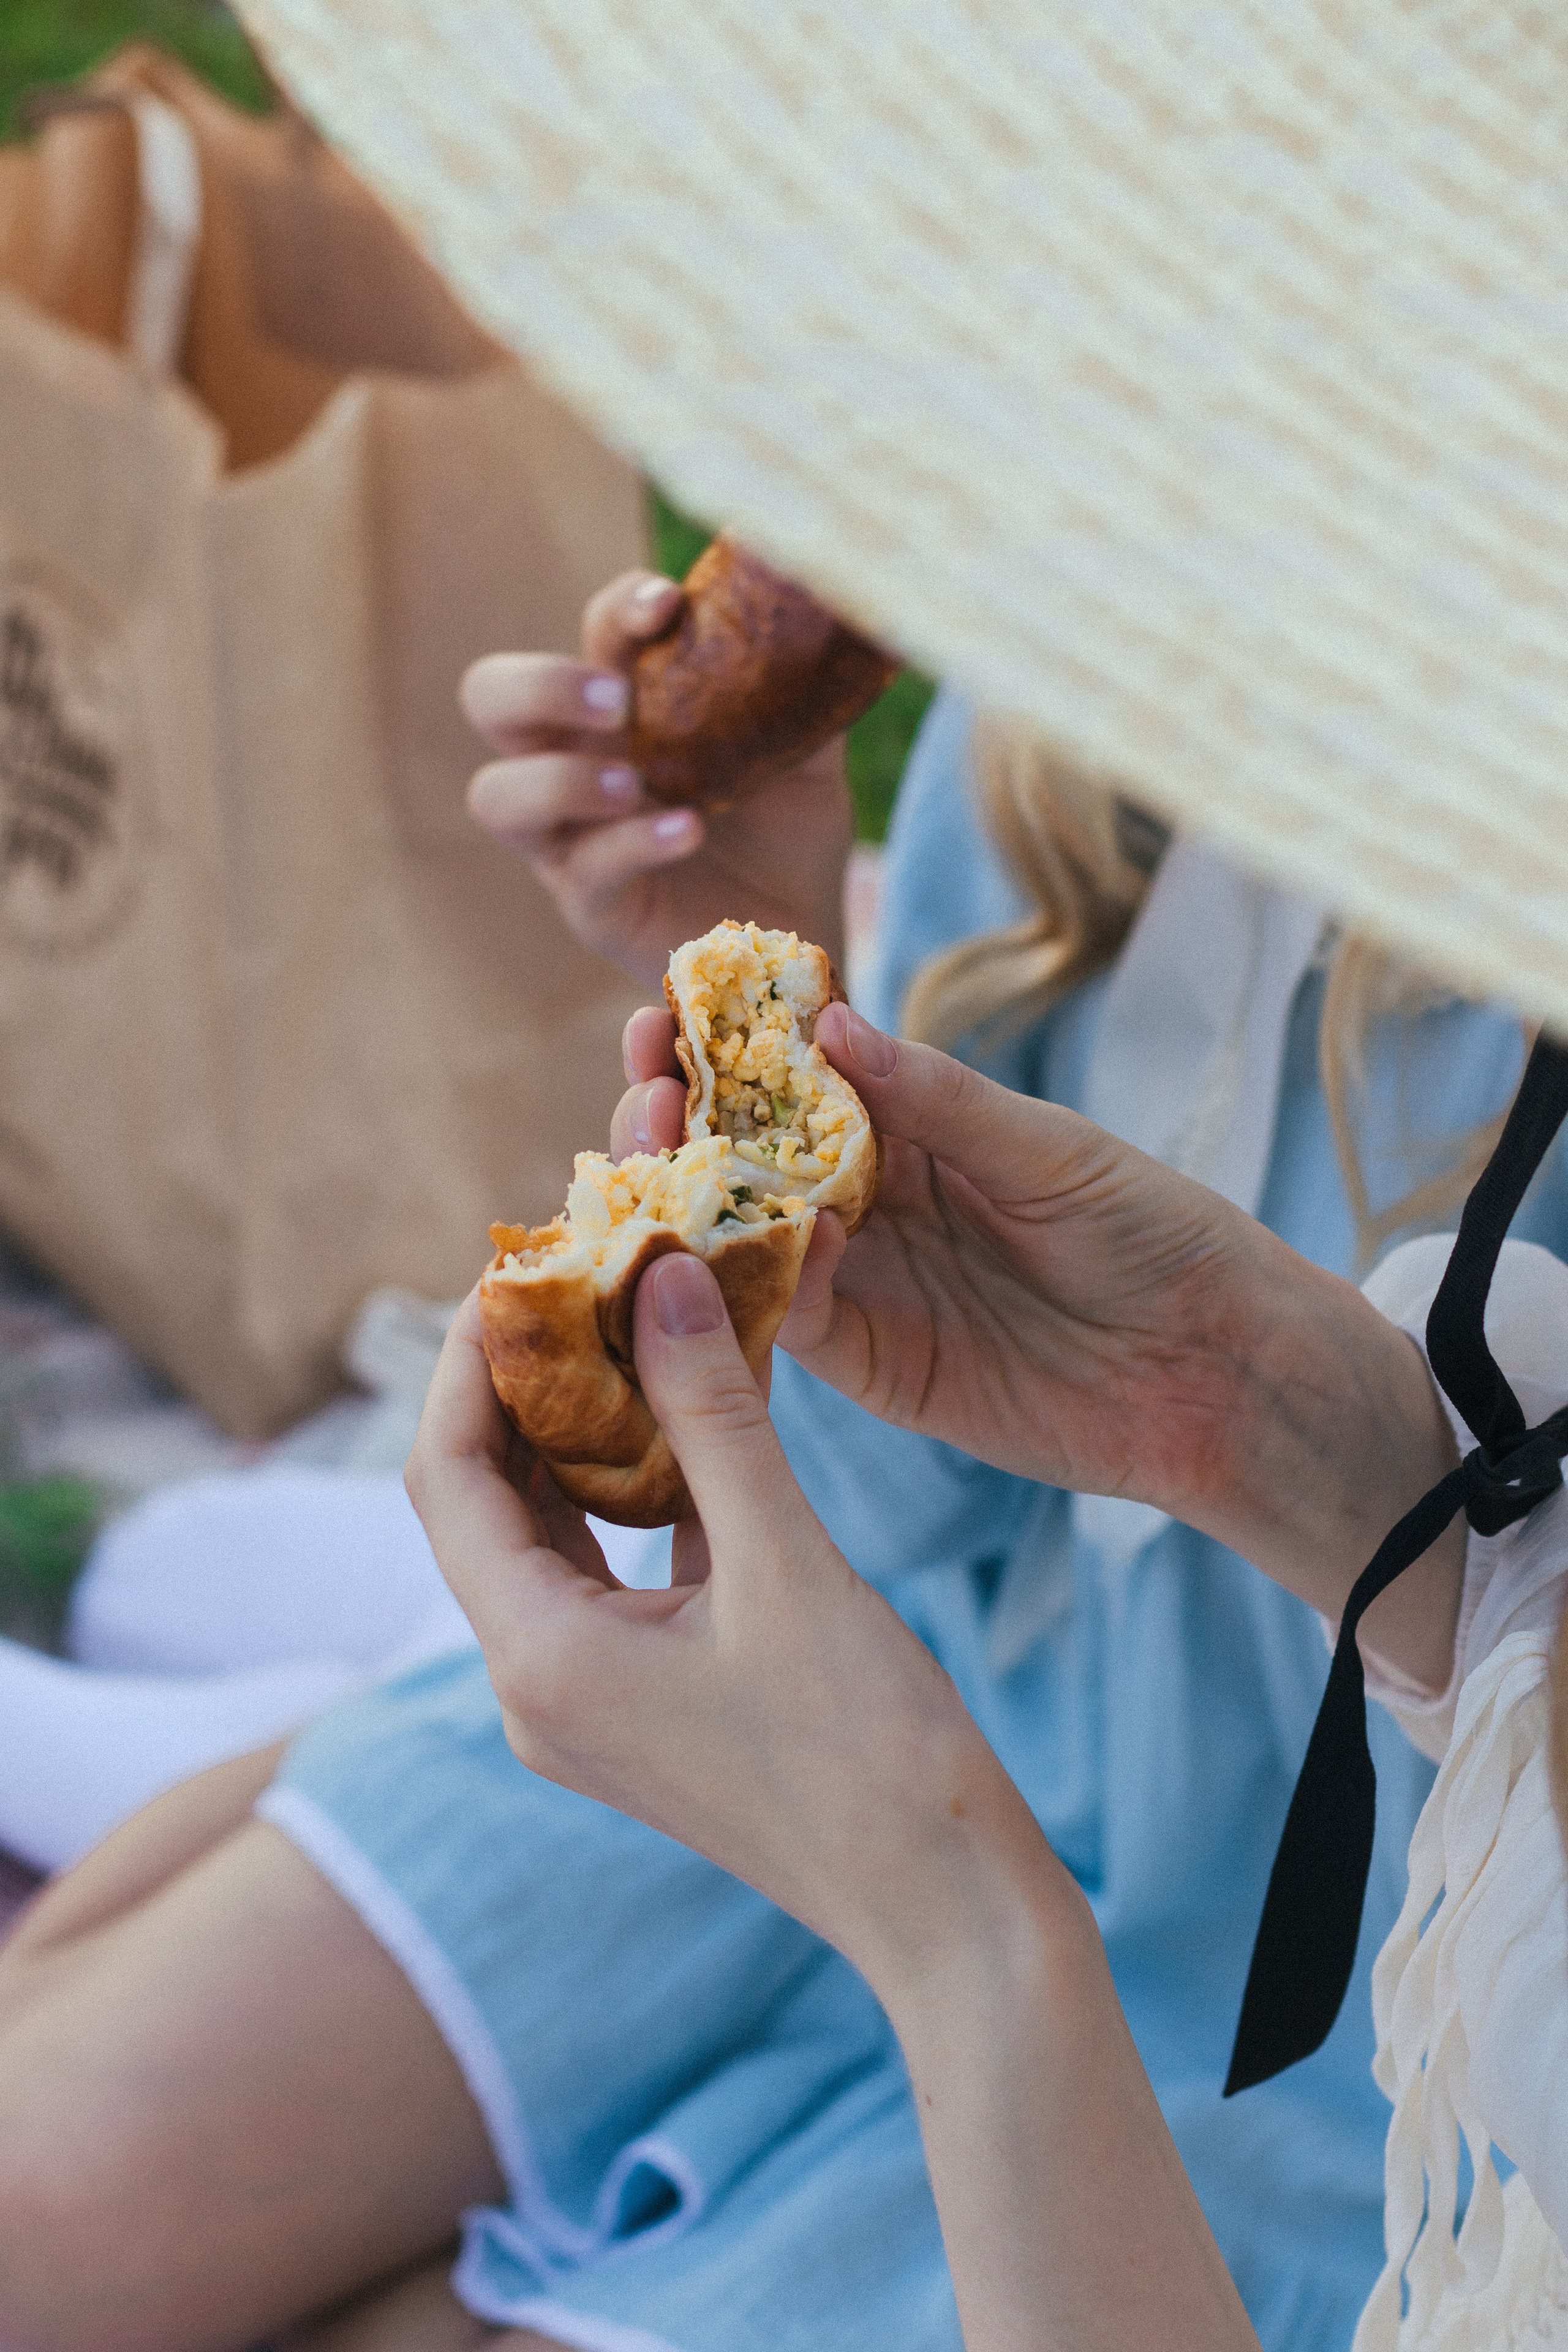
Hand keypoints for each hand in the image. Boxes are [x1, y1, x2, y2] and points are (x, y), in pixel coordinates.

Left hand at [405, 1263, 1060, 1996]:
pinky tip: (682, 1415)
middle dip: (519, 1387)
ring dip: (578, 1433)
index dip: (465, 1364)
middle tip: (573, 1279)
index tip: (514, 1267)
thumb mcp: (786, 1562)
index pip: (447, 1478)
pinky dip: (633, 1491)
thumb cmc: (870, 1750)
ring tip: (623, 1326)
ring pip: (548, 1534)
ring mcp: (588, 1702)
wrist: (945, 1903)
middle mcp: (538, 1686)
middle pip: (484, 1502)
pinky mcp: (645, 1703)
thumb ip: (714, 1414)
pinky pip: (610, 1572)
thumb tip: (662, 1278)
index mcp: (540, 1662)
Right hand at [460, 569, 852, 988]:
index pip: (590, 637)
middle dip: (539, 684)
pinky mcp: (593, 907)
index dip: (617, 610)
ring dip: (557, 778)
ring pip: (496, 795)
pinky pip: (582, 869)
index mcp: (624, 711)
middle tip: (618, 702)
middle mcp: (578, 764)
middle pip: (489, 699)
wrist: (803, 933)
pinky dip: (632, 842)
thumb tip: (828, 602)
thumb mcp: (807, 754)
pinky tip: (688, 830)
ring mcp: (573, 840)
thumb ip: (800, 690)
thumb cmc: (788, 836)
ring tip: (633, 783)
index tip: (667, 605)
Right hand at [613, 1001, 1463, 1673]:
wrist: (1214, 1368)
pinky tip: (719, 1244)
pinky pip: (782, 1318)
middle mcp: (872, 1197)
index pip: (797, 1072)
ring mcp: (862, 1279)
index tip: (666, 1004)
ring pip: (741, 1231)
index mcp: (916, 1125)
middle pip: (745, 1149)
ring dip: (684, 1192)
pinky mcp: (866, 1361)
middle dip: (679, 1112)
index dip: (727, 1041)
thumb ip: (939, 1099)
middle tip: (640, 1082)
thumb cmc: (1154, 1232)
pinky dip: (743, 1283)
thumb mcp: (1051, 1150)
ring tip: (644, 1146)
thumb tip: (830, 1026)